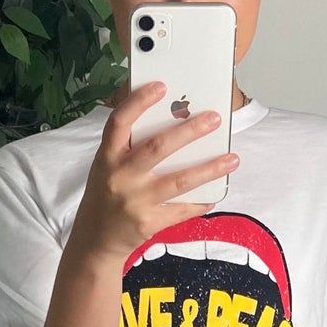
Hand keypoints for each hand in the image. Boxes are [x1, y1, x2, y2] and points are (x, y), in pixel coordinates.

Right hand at [65, 80, 240, 263]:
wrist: (95, 240)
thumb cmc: (106, 194)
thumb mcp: (107, 166)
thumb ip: (130, 147)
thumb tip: (173, 121)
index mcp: (107, 157)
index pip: (119, 122)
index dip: (139, 102)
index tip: (162, 86)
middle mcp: (119, 177)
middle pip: (157, 148)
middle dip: (189, 131)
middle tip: (214, 119)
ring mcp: (134, 202)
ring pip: (178, 181)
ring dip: (209, 169)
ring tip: (232, 159)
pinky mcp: (148, 223)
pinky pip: (182, 210)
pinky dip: (201, 201)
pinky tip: (215, 193)